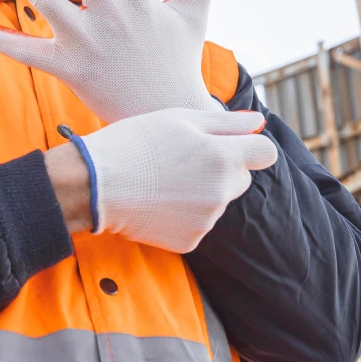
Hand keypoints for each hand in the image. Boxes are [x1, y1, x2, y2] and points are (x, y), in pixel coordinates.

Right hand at [79, 108, 277, 252]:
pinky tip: (158, 201)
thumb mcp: (180, 119)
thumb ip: (227, 123)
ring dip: (201, 191)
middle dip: (222, 169)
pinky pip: (198, 223)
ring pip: (217, 201)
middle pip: (241, 179)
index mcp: (223, 159)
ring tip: (163, 179)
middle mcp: (221, 193)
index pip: (265, 153)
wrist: (94, 185)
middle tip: (184, 159)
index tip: (230, 144)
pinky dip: (184, 214)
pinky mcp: (189, 242)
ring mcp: (206, 221)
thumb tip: (259, 123)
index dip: (249, 146)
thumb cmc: (135, 142)